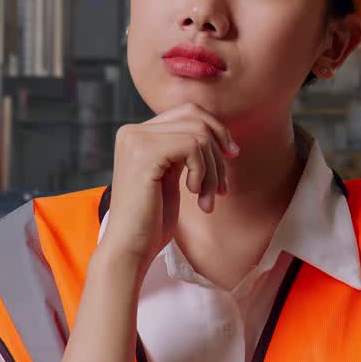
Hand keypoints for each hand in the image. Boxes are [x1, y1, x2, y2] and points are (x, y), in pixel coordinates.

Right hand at [101, 102, 239, 272]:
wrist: (130, 249)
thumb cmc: (151, 220)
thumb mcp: (171, 175)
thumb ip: (184, 150)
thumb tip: (221, 134)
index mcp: (137, 134)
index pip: (188, 112)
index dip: (216, 131)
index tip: (231, 157)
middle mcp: (132, 131)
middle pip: (196, 118)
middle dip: (218, 151)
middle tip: (222, 186)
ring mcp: (136, 140)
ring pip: (198, 133)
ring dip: (213, 169)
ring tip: (208, 198)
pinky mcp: (145, 153)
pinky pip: (193, 146)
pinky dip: (203, 172)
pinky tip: (193, 194)